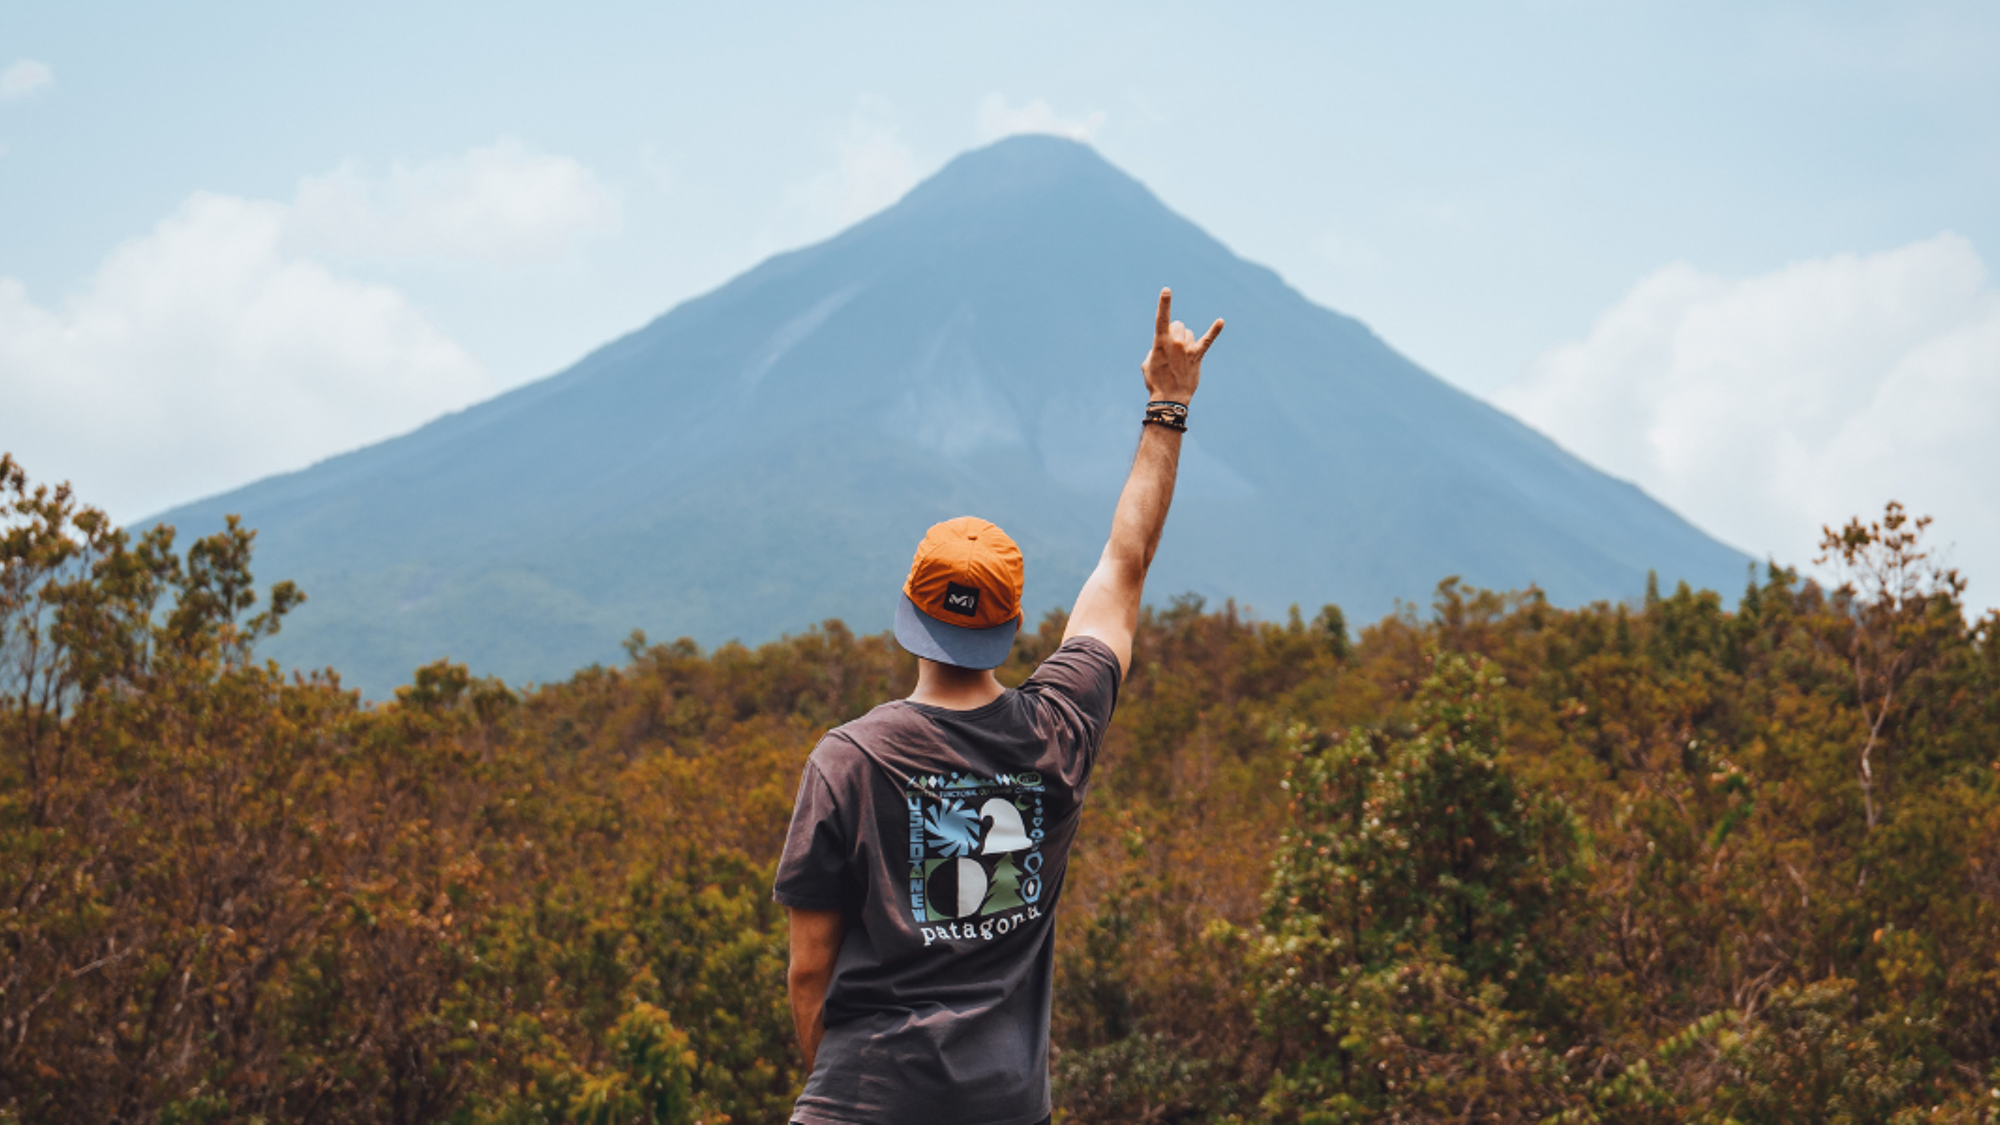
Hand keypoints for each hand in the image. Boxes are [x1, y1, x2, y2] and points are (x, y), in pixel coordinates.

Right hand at [1141, 288, 1222, 404]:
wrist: (1169, 399)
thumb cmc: (1156, 381)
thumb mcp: (1148, 362)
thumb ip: (1156, 348)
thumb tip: (1166, 345)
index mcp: (1160, 342)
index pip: (1162, 319)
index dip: (1164, 303)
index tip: (1167, 290)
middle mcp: (1175, 342)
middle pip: (1179, 325)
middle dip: (1175, 333)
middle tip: (1171, 349)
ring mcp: (1187, 349)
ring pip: (1189, 333)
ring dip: (1185, 341)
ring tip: (1181, 357)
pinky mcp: (1197, 356)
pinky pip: (1207, 340)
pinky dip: (1214, 330)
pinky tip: (1221, 322)